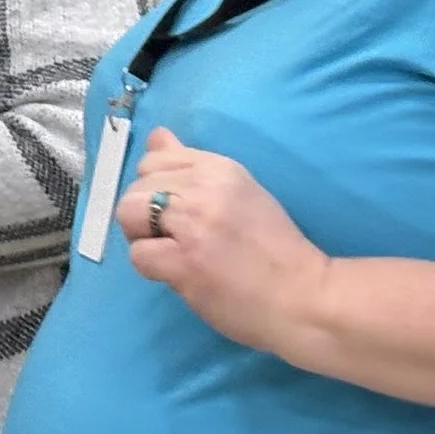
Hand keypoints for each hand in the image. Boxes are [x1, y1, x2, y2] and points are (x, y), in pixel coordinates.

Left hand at [118, 126, 333, 356]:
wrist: (306, 298)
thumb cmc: (274, 251)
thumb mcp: (238, 193)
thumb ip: (192, 166)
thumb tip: (157, 135)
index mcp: (220, 168)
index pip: (154, 159)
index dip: (157, 189)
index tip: (182, 213)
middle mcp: (205, 187)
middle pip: (135, 187)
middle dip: (145, 216)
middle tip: (178, 240)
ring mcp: (194, 224)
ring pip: (128, 213)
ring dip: (143, 238)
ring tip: (175, 254)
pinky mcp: (185, 261)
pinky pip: (138, 254)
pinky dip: (152, 268)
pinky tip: (180, 275)